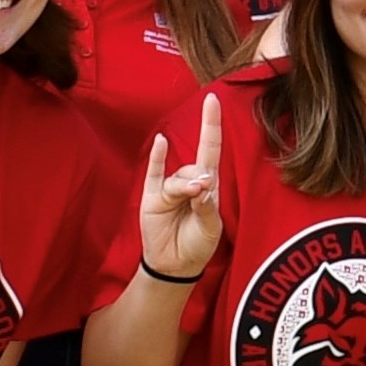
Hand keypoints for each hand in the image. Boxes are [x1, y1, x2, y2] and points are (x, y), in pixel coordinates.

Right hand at [137, 90, 227, 280]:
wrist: (175, 266)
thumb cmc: (197, 244)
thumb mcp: (210, 228)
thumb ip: (207, 206)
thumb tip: (200, 185)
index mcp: (209, 186)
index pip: (211, 149)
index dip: (212, 125)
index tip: (213, 99)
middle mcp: (189, 182)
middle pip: (197, 166)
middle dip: (199, 178)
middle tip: (200, 193)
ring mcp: (168, 188)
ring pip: (178, 177)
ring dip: (184, 187)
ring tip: (189, 200)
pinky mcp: (152, 197)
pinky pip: (154, 173)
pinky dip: (158, 158)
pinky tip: (161, 142)